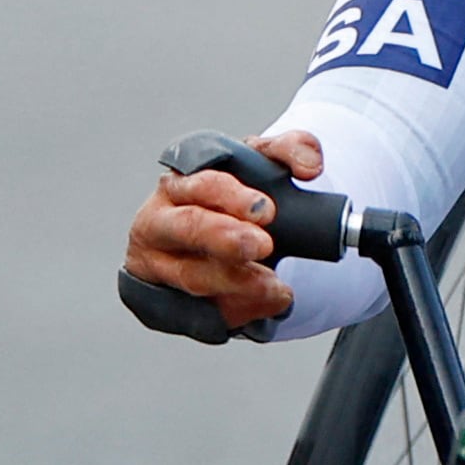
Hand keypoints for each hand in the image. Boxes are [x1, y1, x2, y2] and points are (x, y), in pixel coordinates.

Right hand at [125, 129, 321, 333]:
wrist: (217, 245)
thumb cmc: (232, 202)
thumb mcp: (260, 166)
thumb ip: (291, 151)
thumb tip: (310, 164)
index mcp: (182, 180)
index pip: (201, 181)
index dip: (231, 196)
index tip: (267, 210)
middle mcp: (159, 219)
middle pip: (188, 227)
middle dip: (227, 238)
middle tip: (264, 246)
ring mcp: (155, 262)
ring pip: (190, 276)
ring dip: (237, 284)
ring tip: (276, 288)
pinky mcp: (159, 300)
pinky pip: (194, 312)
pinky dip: (232, 313)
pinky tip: (261, 307)